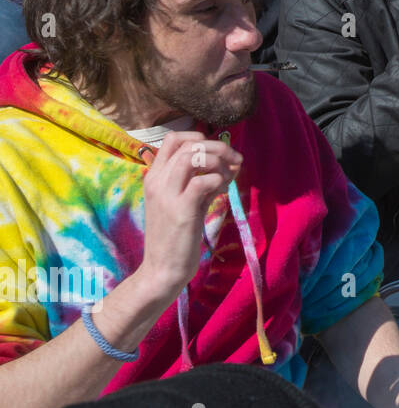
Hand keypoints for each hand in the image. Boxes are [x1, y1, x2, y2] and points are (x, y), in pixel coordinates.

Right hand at [138, 131, 242, 298]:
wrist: (162, 269)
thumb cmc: (177, 236)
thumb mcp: (189, 202)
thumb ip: (206, 181)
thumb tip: (232, 163)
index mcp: (155, 176)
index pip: (173, 139)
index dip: (199, 138)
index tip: (217, 153)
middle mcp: (157, 181)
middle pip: (189, 144)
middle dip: (219, 147)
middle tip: (236, 161)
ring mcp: (167, 194)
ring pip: (194, 157)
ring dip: (219, 162)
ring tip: (227, 178)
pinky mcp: (181, 209)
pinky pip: (204, 181)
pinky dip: (220, 180)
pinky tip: (221, 193)